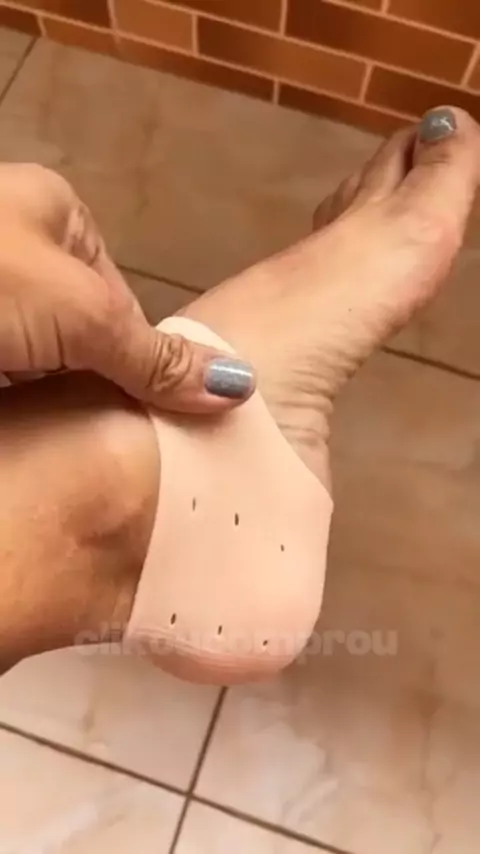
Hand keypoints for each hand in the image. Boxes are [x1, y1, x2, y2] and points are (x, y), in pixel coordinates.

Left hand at [0, 164, 254, 411]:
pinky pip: (5, 368)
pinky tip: (19, 414)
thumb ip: (151, 355)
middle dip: (86, 375)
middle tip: (96, 420)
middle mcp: (18, 239)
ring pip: (34, 352)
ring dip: (41, 388)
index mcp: (56, 208)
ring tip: (55, 421)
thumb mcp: (82, 311)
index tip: (139, 403)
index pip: (120, 296)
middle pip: (77, 328)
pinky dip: (14, 394)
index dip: (135, 354)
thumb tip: (238, 386)